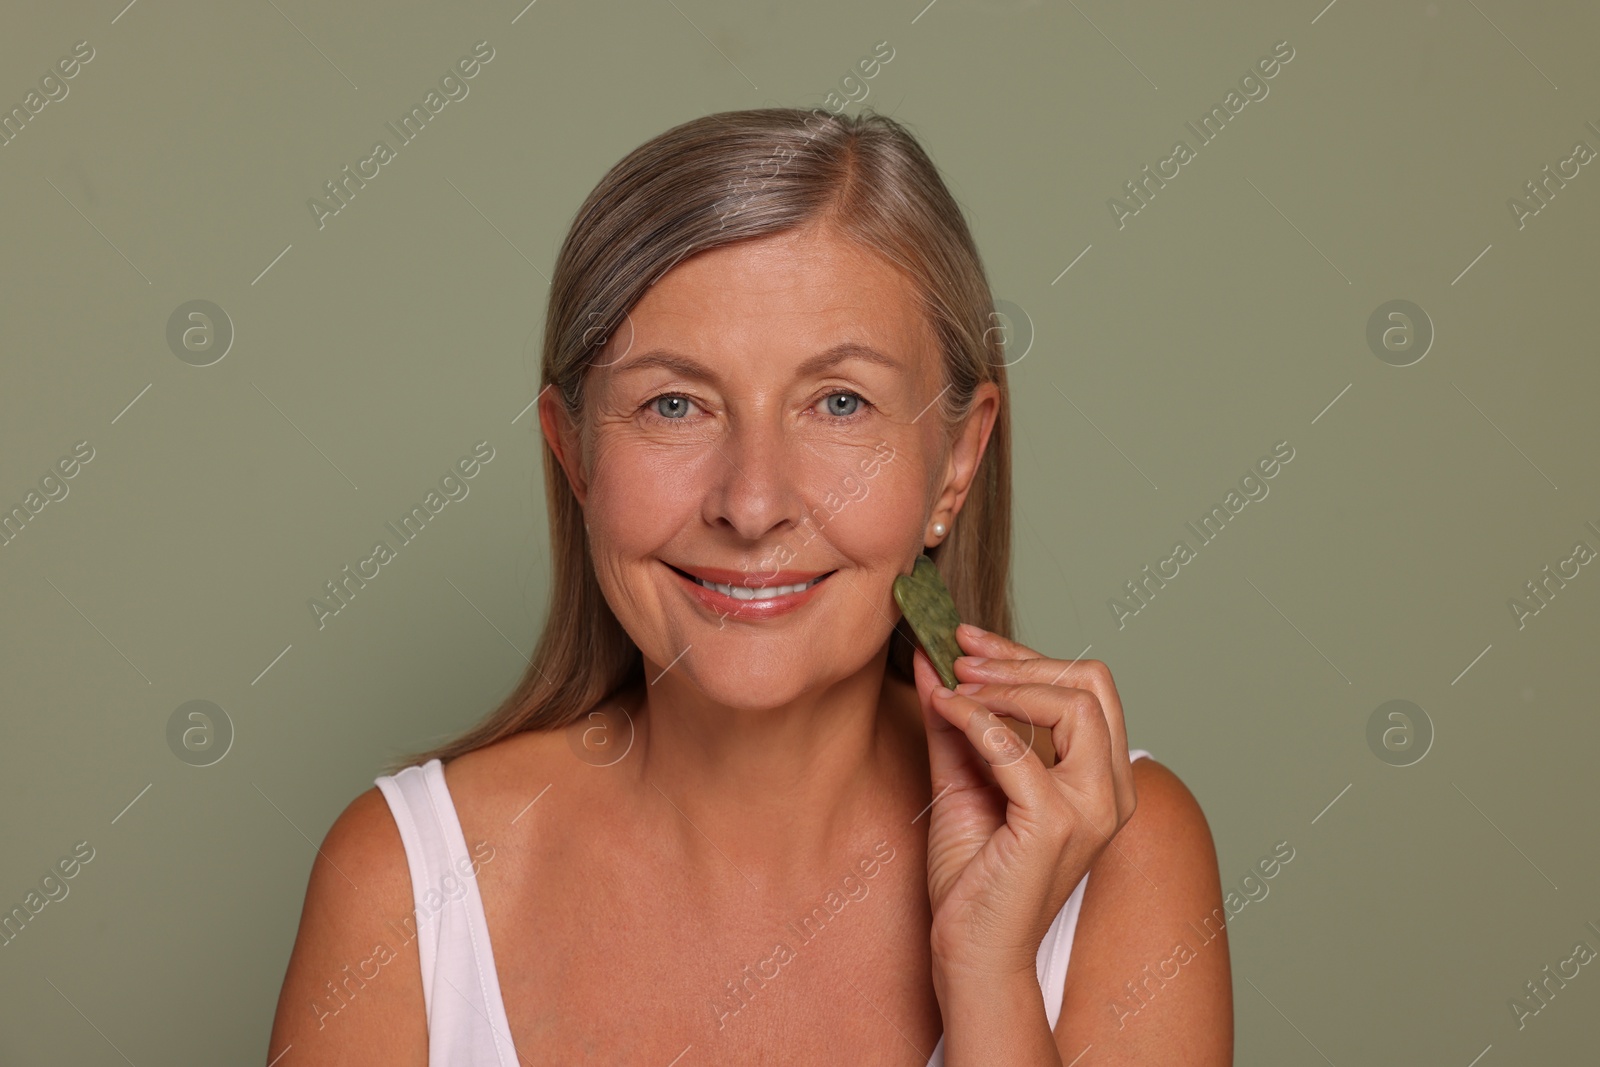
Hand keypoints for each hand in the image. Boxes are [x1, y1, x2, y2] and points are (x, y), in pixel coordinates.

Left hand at [913, 623, 1137, 982]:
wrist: (971, 951)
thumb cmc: (975, 877)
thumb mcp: (963, 779)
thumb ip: (956, 721)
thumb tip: (930, 658)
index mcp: (1102, 779)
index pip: (1086, 687)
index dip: (1026, 654)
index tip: (969, 641)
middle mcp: (1110, 791)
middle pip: (1091, 683)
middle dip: (1021, 658)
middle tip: (960, 654)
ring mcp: (1090, 809)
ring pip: (1072, 705)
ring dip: (1004, 684)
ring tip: (953, 684)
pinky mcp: (1055, 825)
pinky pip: (1016, 748)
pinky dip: (976, 719)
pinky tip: (943, 710)